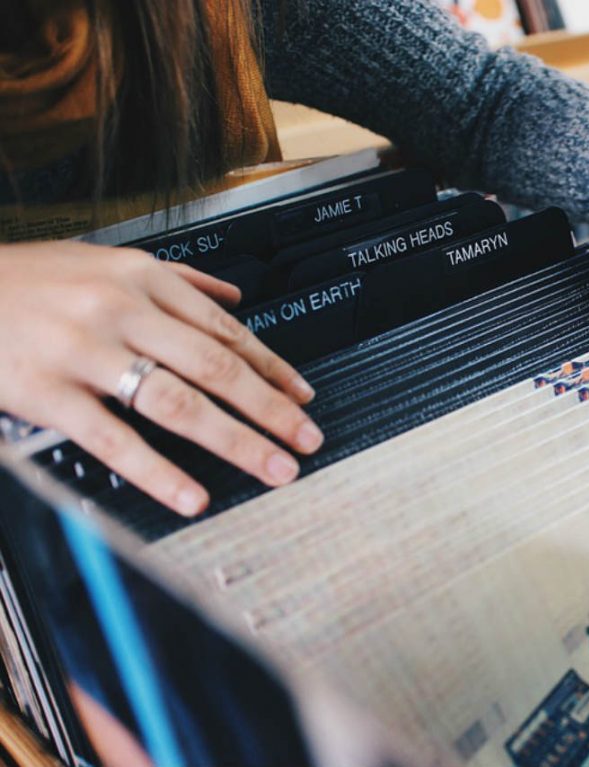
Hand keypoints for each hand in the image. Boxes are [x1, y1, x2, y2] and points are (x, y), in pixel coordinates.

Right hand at [0, 242, 322, 515]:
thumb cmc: (30, 278)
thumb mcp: (107, 260)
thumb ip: (178, 280)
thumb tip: (233, 297)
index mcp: (144, 279)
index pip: (227, 332)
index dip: (274, 369)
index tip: (304, 398)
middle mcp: (123, 312)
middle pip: (218, 369)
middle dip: (271, 409)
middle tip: (307, 439)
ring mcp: (87, 352)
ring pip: (179, 403)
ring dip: (236, 441)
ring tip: (273, 468)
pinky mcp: (47, 392)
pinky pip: (114, 440)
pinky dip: (159, 473)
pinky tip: (193, 496)